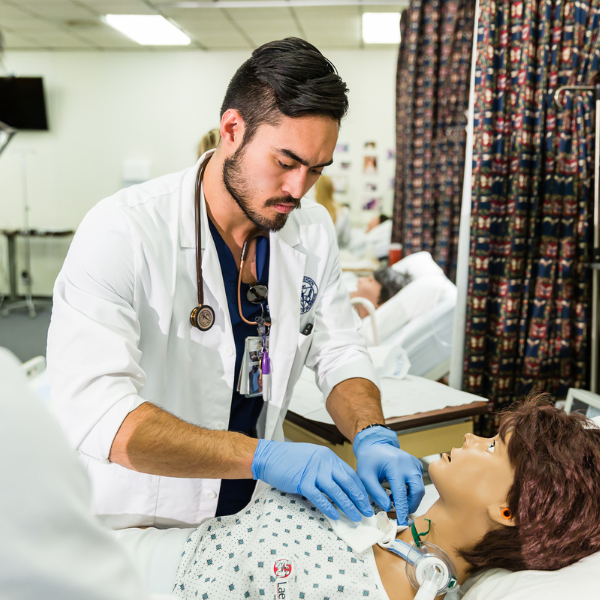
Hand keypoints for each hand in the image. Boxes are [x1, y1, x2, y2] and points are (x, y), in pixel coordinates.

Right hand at [251, 439, 373, 521]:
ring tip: (356, 517)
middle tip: (367, 511)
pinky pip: (319, 497)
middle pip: (347, 482)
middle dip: (359, 499)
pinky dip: (329, 507)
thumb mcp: (312, 458)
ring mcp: (313, 471)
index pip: (349, 473)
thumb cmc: (289, 459)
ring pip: (336, 491)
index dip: (360, 488)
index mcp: (327, 456)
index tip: (367, 500)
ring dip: (348, 506)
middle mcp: (323, 462)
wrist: (269, 457)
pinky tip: (336, 516)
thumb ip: (326, 469)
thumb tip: (340, 486)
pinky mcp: (302, 482)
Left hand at [353, 426, 424, 524]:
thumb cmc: (369, 460)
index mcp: (395, 465)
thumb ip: (375, 492)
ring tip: (394, 500)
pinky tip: (398, 491)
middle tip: (400, 513)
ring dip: (410, 499)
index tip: (402, 522)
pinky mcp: (416, 465)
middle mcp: (408, 464)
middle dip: (411, 505)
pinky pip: (418, 482)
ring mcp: (414, 464)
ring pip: (419, 488)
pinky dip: (411, 491)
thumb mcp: (365, 476)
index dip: (402, 509)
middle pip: (418, 491)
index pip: (401, 492)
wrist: (375, 444)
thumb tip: (386, 508)